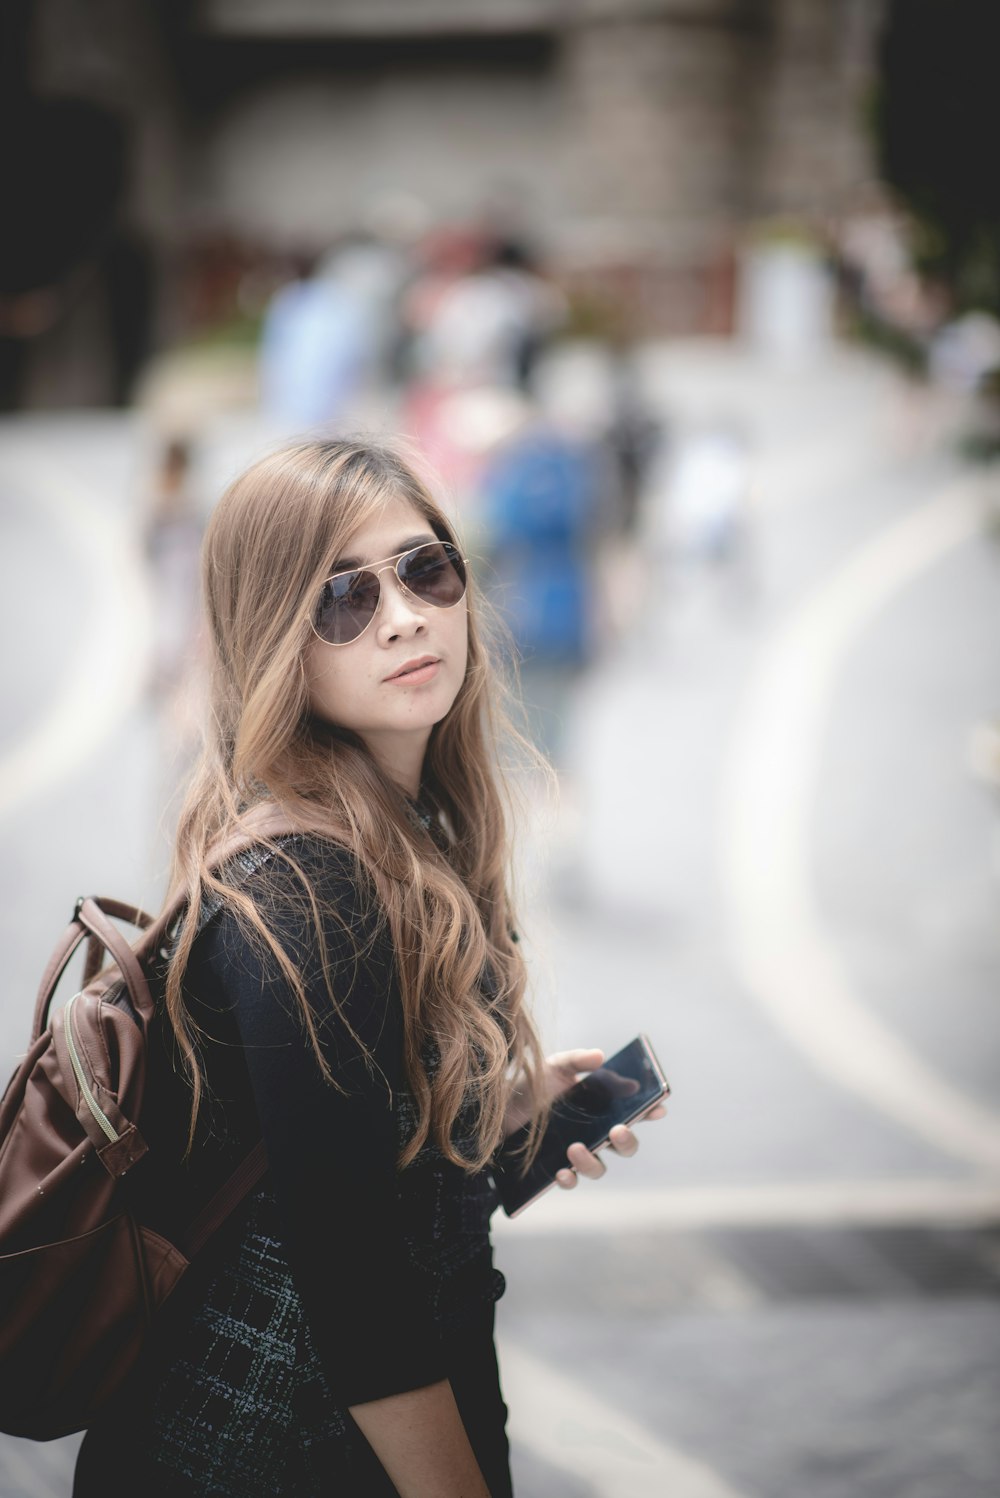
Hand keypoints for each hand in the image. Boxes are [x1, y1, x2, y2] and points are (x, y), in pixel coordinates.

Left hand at [544, 1048, 666, 1191]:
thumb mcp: (554, 1066)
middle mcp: (594, 1133)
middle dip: (627, 1141)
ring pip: (599, 1168)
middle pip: (624, 1146)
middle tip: (617, 1131)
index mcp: (600, 1108)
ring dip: (593, 1162)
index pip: (633, 1112)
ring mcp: (576, 1153)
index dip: (650, 1111)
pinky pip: (571, 1181)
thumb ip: (576, 1060)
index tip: (658, 1109)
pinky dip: (570, 1179)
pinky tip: (561, 1171)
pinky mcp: (555, 1167)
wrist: (499, 1108)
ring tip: (575, 1148)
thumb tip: (600, 1056)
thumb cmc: (531, 1086)